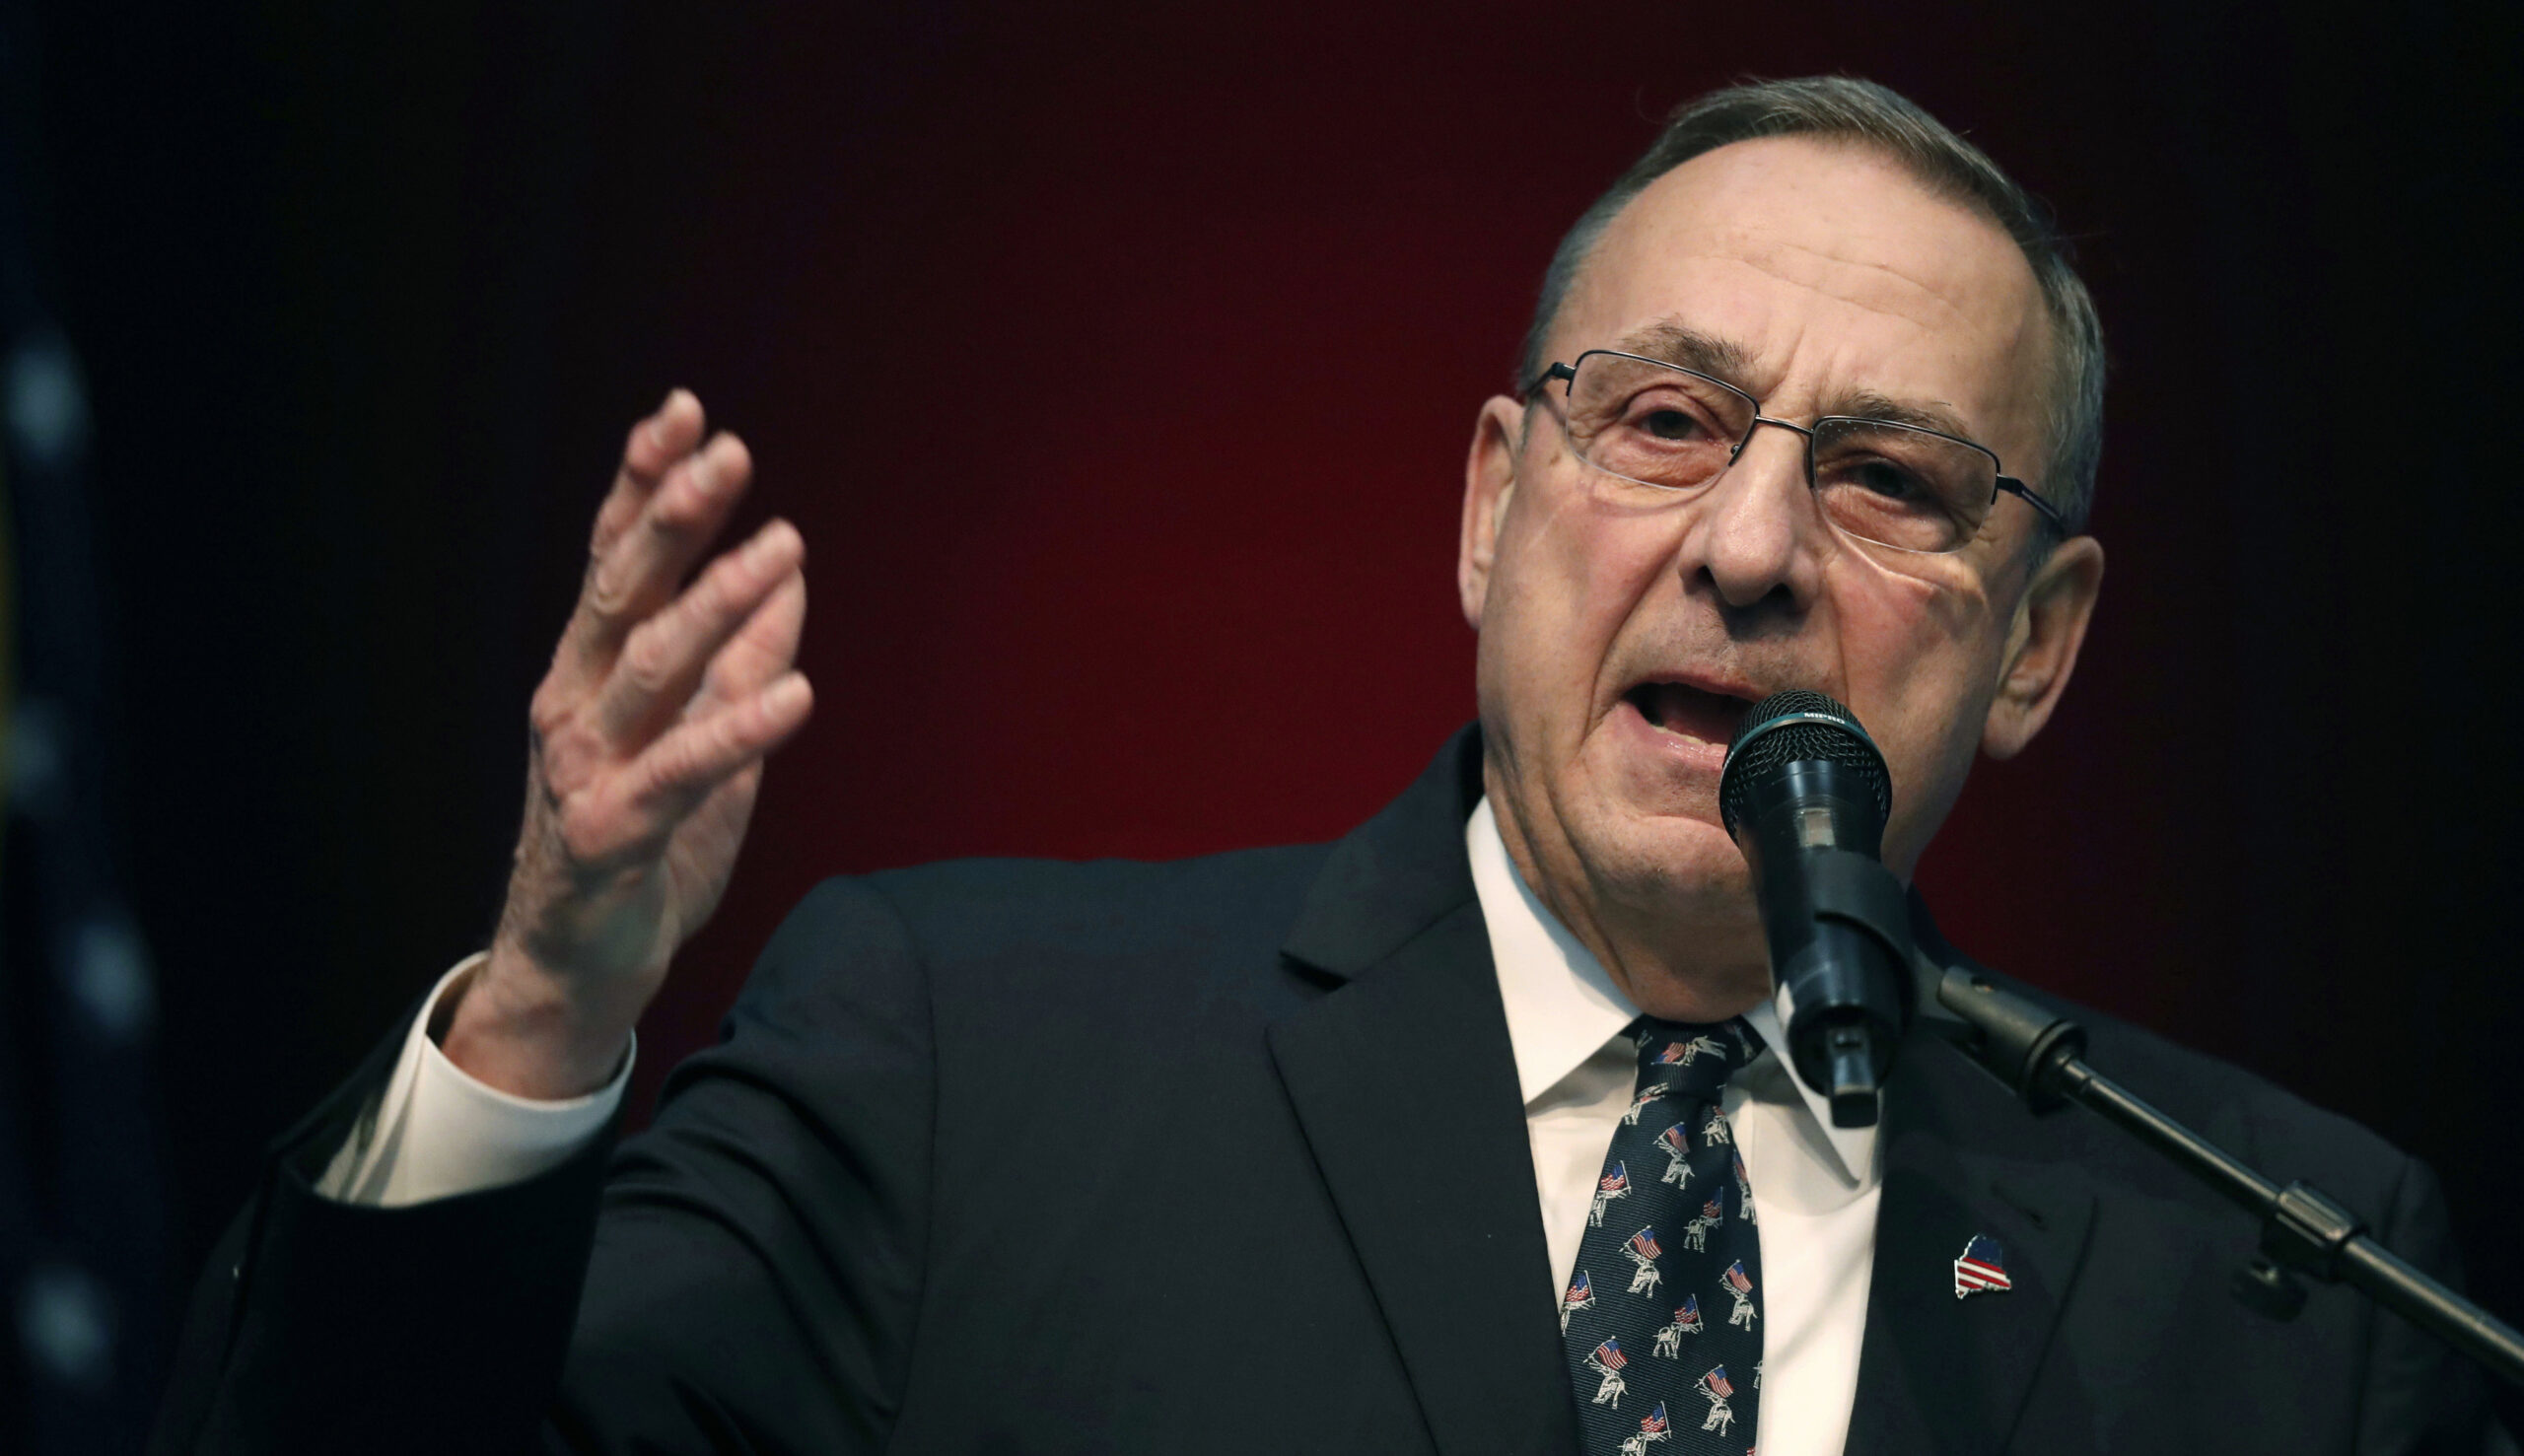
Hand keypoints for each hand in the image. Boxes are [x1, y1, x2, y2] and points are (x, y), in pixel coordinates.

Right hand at [442, 390, 812, 1097]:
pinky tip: (798, 694)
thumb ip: (740, 661)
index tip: (686, 412)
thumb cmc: (642, 843)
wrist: (580, 964)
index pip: (616, 558)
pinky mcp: (609, 834)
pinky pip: (678, 773)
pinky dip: (738, 731)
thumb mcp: (703, 738)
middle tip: (728, 453)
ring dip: (717, 604)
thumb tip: (790, 578)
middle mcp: (575, 704)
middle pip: (621, 591)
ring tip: (783, 547)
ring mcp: (584, 767)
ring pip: (648, 667)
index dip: (644, 484)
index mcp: (593, 670)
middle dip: (672, 517)